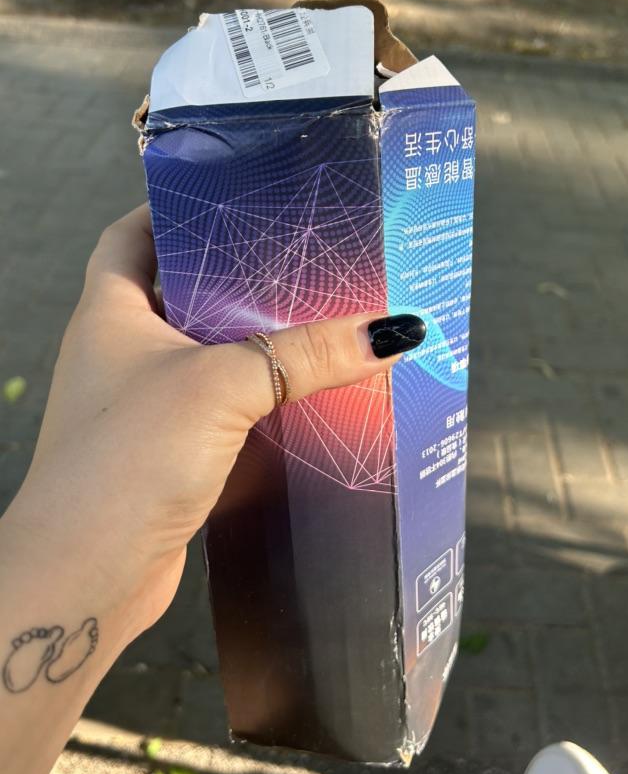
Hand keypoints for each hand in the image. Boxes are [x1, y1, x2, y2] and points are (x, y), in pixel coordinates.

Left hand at [8, 205, 423, 640]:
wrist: (86, 575)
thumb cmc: (130, 457)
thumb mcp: (222, 386)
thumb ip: (306, 355)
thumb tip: (394, 328)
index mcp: (111, 310)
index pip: (134, 234)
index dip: (177, 208)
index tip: (239, 198)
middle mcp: (121, 351)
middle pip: (185, 293)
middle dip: (242, 279)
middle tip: (308, 260)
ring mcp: (143, 405)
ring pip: (209, 357)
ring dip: (259, 346)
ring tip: (326, 322)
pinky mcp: (168, 453)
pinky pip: (222, 409)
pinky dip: (260, 401)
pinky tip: (311, 398)